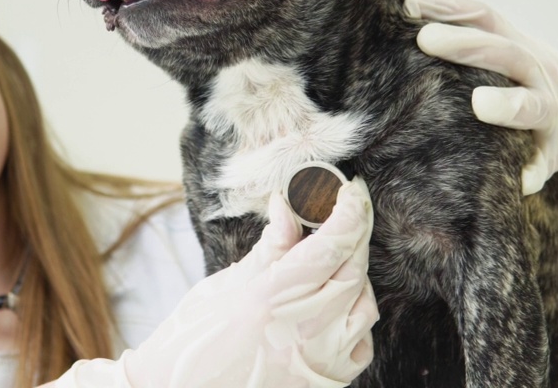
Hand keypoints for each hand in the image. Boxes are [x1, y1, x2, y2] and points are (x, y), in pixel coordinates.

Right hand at [55, 178, 377, 387]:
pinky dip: (356, 319)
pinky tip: (336, 308)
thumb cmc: (193, 337)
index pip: (330, 245)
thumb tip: (287, 204)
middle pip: (353, 270)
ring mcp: (316, 360)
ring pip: (364, 306)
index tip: (353, 189)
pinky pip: (361, 345)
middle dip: (357, 234)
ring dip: (357, 276)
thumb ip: (269, 247)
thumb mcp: (225, 284)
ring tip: (335, 261)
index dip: (350, 211)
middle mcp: (301, 330)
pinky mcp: (323, 382)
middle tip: (351, 210)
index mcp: (270, 297)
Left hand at [405, 0, 557, 195]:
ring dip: (507, 105)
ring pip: (532, 106)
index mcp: (516, 46)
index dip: (451, 7)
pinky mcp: (557, 151)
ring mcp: (550, 113)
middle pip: (503, 53)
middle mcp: (535, 73)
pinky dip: (536, 170)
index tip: (411, 2)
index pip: (485, 16)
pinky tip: (521, 180)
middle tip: (425, 39)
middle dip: (465, 44)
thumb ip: (474, 16)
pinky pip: (546, 162)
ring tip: (479, 104)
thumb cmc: (535, 78)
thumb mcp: (512, 43)